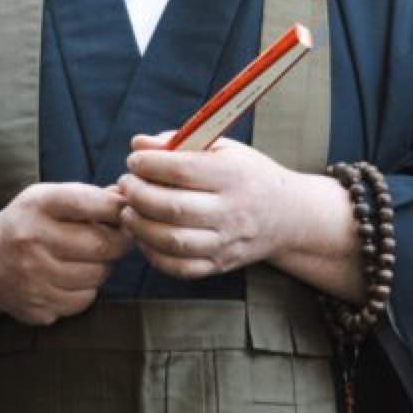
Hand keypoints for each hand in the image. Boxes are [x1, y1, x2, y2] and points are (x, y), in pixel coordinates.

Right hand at [0, 182, 126, 329]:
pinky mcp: (38, 306)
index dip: (118, 209)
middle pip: (103, 245)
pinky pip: (84, 300)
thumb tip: (131, 200)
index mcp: (37, 205)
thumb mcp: (48, 198)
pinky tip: (71, 278)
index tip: (125, 212)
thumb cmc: (29, 224)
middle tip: (117, 239)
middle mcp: (31, 240)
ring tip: (87, 258)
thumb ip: (90, 197)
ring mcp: (33, 277)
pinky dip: (86, 290)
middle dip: (119, 242)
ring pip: (98, 275)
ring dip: (102, 267)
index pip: (93, 203)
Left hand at [119, 134, 357, 298]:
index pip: (182, 169)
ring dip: (140, 226)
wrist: (287, 215)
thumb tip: (138, 144)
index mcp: (233, 176)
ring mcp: (227, 242)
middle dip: (138, 195)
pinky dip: (153, 255)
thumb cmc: (247, 174)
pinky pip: (180, 268)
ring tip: (129, 211)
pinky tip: (144, 236)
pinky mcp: (220, 265)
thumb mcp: (223, 149)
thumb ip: (179, 144)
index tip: (135, 160)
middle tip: (125, 184)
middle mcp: (232, 211)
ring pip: (172, 242)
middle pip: (172, 208)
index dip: (149, 164)